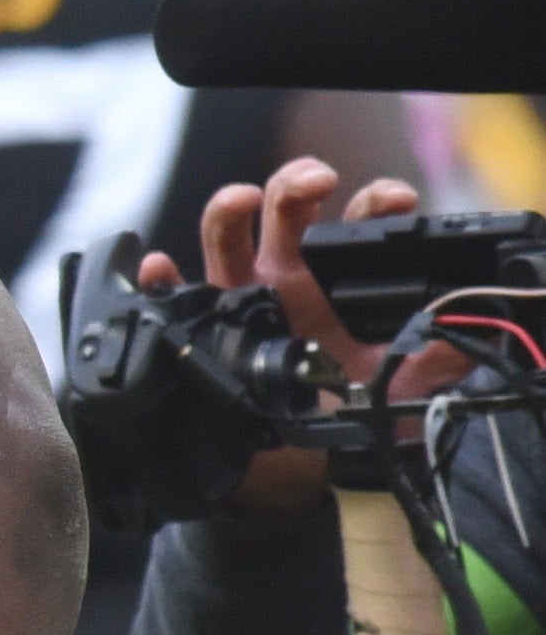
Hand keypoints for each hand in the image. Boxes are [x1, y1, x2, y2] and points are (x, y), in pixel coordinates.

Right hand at [138, 158, 444, 391]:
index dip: (375, 201)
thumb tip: (474, 331)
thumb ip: (442, 355)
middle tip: (319, 182)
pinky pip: (170, 295)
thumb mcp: (407, 384)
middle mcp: (286, 274)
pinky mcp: (203, 326)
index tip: (394, 202)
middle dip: (299, 181)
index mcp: (338, 277)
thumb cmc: (353, 405)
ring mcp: (240, 295)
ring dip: (230, 207)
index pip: (358, 221)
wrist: (309, 452)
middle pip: (286, 206)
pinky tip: (161, 268)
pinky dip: (160, 277)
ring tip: (244, 202)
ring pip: (226, 233)